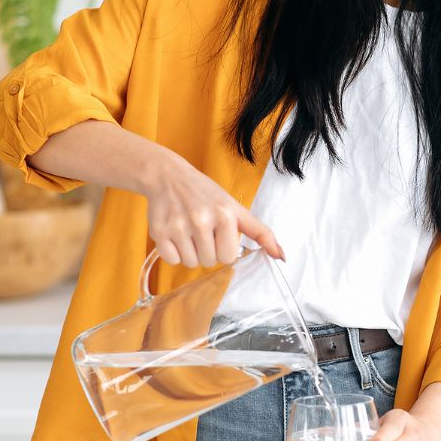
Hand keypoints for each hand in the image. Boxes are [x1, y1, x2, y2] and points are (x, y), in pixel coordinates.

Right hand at [143, 144, 283, 267]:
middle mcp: (201, 220)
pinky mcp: (159, 232)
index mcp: (225, 214)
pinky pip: (171, 261)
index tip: (218, 233)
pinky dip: (173, 253)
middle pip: (209, 262)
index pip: (228, 257)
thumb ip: (260, 232)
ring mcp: (178, 226)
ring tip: (189, 231)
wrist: (169, 177)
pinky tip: (175, 234)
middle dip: (207, 250)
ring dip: (191, 253)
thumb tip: (282, 256)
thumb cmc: (206, 194)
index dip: (223, 248)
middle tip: (201, 230)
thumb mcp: (236, 208)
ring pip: (191, 263)